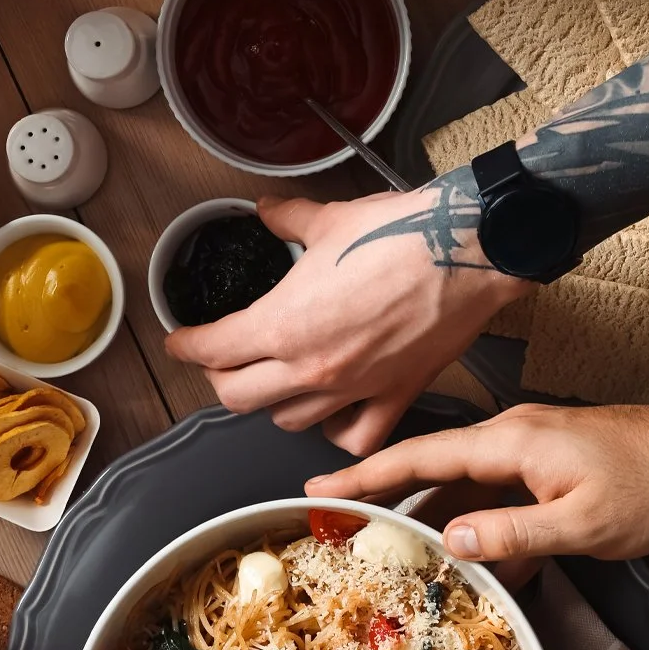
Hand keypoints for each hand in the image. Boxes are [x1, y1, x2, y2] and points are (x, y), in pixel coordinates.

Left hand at [166, 185, 520, 453]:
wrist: (467, 251)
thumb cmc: (401, 235)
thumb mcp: (329, 220)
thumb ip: (288, 221)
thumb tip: (268, 212)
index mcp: (284, 323)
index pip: (215, 349)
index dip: (188, 346)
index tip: (180, 342)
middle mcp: (311, 367)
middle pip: (238, 397)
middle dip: (221, 377)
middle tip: (222, 361)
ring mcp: (353, 389)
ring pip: (289, 421)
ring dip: (273, 403)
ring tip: (275, 383)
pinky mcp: (394, 398)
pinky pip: (354, 438)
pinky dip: (337, 433)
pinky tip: (333, 417)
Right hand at [306, 397, 648, 560]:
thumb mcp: (582, 525)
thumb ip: (512, 533)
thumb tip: (451, 540)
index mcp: (512, 442)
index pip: (422, 456)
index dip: (367, 475)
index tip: (319, 487)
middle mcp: (513, 434)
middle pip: (431, 463)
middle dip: (382, 489)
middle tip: (334, 517)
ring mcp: (531, 444)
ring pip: (461, 476)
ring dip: (425, 504)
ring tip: (382, 536)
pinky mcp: (549, 458)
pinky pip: (492, 484)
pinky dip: (467, 510)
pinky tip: (459, 544)